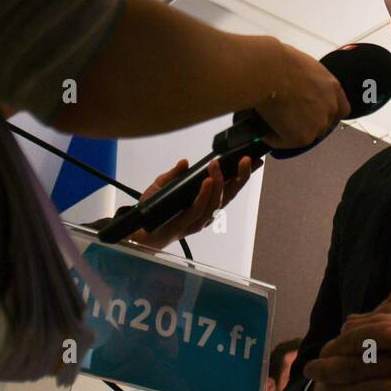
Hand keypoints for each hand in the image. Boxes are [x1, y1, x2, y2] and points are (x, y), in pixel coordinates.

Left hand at [128, 155, 255, 249]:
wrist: (137, 231)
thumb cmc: (153, 209)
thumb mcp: (162, 186)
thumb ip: (174, 174)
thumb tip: (184, 162)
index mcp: (205, 203)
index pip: (228, 189)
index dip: (241, 175)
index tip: (253, 160)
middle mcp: (205, 214)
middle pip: (229, 196)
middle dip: (239, 178)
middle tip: (245, 160)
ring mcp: (197, 221)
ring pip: (216, 203)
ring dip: (219, 183)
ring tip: (217, 166)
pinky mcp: (184, 225)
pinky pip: (198, 209)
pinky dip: (204, 195)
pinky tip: (207, 182)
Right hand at [255, 41, 350, 149]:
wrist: (269, 71)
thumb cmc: (279, 62)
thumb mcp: (304, 67)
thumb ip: (310, 82)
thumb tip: (298, 89)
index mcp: (333, 88)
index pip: (341, 109)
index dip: (327, 113)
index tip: (314, 113)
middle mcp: (330, 107)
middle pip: (323, 125)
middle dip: (307, 123)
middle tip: (287, 118)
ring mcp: (318, 124)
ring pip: (304, 135)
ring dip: (290, 131)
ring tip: (271, 121)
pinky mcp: (302, 137)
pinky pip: (285, 142)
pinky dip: (274, 138)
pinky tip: (264, 128)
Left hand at [305, 278, 390, 390]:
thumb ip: (382, 313)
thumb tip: (351, 323)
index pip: (358, 338)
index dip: (337, 345)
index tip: (320, 351)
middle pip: (361, 366)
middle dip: (333, 372)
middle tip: (311, 373)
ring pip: (377, 385)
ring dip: (351, 387)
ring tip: (329, 389)